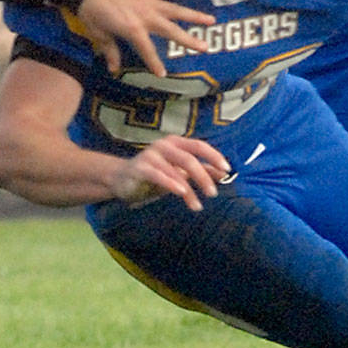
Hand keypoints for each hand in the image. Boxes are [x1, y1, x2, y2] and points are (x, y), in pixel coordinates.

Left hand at [76, 0, 214, 76]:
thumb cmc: (91, 11)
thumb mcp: (98, 34)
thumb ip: (110, 51)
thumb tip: (114, 70)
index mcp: (133, 30)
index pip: (148, 51)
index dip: (155, 63)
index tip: (163, 74)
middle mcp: (146, 16)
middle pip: (171, 30)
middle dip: (188, 40)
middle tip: (205, 47)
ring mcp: (150, 1)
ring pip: (176, 9)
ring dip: (194, 15)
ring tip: (211, 21)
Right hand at [110, 135, 229, 211]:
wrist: (121, 179)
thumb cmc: (155, 175)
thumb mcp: (180, 173)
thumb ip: (201, 171)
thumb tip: (224, 173)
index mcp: (176, 143)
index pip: (199, 146)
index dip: (213, 156)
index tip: (226, 169)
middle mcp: (164, 145)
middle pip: (189, 158)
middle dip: (203, 177)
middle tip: (213, 193)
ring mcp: (150, 155)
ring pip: (175, 170)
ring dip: (189, 189)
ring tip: (197, 205)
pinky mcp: (139, 167)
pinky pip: (158, 175)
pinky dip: (171, 183)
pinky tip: (181, 192)